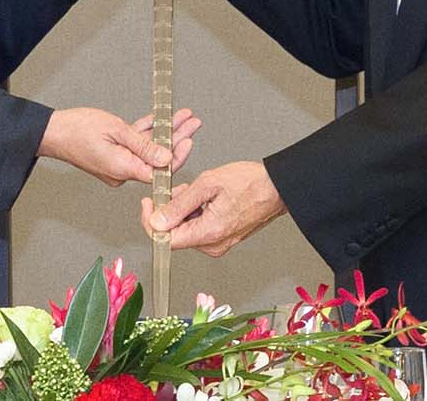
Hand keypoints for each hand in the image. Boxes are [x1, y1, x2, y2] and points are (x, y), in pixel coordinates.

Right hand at [40, 106, 200, 185]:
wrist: (54, 131)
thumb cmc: (78, 130)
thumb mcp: (116, 131)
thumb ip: (143, 145)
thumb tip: (167, 157)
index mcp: (123, 170)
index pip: (159, 170)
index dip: (177, 156)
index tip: (189, 140)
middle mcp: (123, 171)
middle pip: (157, 157)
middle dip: (177, 139)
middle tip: (193, 123)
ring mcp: (119, 163)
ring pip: (148, 148)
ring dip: (165, 132)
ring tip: (182, 117)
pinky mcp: (114, 154)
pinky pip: (136, 145)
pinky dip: (147, 133)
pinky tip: (161, 120)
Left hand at [140, 160, 284, 255]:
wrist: (277, 187)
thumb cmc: (250, 182)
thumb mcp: (208, 184)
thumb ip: (179, 204)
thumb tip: (157, 220)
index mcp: (209, 233)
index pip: (165, 239)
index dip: (151, 220)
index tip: (149, 202)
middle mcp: (213, 245)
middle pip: (175, 233)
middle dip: (170, 210)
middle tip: (179, 189)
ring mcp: (219, 244)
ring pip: (186, 230)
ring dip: (183, 209)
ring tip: (197, 190)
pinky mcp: (222, 239)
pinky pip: (198, 229)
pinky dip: (194, 212)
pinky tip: (204, 197)